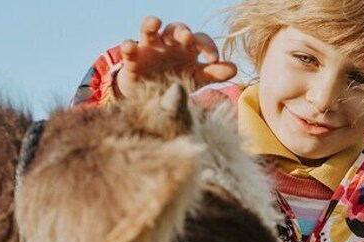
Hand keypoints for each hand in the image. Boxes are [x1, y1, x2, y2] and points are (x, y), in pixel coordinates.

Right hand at [114, 16, 237, 98]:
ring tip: (155, 23)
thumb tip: (236, 69)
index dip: (208, 46)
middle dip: (181, 31)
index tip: (214, 59)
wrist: (150, 96)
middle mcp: (169, 43)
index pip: (200, 39)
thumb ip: (214, 73)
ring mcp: (149, 47)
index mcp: (188, 48)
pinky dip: (127, 45)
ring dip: (151, 24)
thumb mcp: (196, 79)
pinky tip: (129, 46)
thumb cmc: (177, 81)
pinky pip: (128, 47)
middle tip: (187, 38)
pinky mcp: (132, 57)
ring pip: (148, 29)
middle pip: (176, 28)